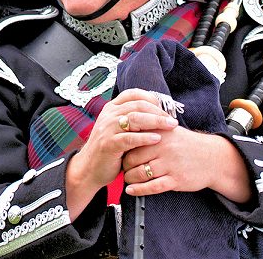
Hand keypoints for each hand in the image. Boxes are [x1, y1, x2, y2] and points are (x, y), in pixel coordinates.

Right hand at [64, 89, 174, 218]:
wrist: (89, 168)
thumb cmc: (110, 149)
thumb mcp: (119, 129)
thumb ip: (134, 120)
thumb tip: (159, 113)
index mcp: (112, 108)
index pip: (133, 94)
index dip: (151, 99)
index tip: (164, 109)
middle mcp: (109, 115)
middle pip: (138, 105)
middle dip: (158, 112)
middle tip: (172, 121)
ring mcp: (107, 129)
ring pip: (135, 118)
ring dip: (156, 121)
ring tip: (170, 127)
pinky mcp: (108, 144)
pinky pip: (129, 138)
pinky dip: (145, 138)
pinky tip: (157, 139)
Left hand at [120, 127, 250, 202]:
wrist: (213, 158)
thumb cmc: (187, 145)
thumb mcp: (170, 130)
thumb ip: (150, 129)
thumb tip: (128, 130)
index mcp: (160, 133)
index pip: (133, 141)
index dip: (124, 149)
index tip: (120, 153)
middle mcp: (164, 148)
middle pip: (133, 158)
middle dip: (124, 166)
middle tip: (122, 168)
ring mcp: (170, 164)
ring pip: (140, 173)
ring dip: (130, 178)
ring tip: (127, 179)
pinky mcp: (176, 180)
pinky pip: (152, 187)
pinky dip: (139, 190)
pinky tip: (131, 190)